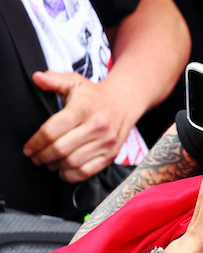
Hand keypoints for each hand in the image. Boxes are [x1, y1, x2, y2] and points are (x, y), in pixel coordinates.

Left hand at [25, 71, 140, 181]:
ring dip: (55, 165)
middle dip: (42, 156)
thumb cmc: (94, 95)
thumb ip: (54, 80)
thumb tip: (37, 78)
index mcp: (84, 109)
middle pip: (60, 149)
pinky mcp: (111, 153)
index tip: (28, 148)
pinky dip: (71, 174)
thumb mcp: (74, 82)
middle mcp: (97, 126)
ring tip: (48, 161)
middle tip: (35, 157)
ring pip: (72, 162)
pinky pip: (87, 171)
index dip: (35, 143)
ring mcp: (106, 141)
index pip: (52, 131)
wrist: (124, 103)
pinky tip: (64, 168)